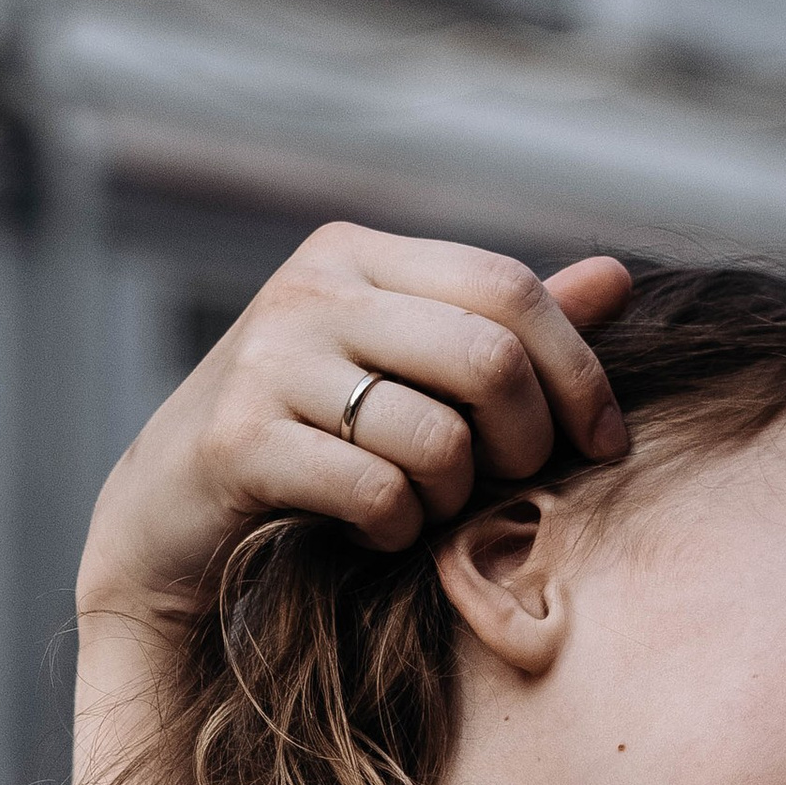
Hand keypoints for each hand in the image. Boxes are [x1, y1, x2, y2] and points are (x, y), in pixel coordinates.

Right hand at [77, 223, 629, 632]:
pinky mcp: (238, 442)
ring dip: (453, 496)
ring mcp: (267, 362)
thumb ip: (503, 326)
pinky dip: (395, 529)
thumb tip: (619, 278)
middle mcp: (310, 291)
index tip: (604, 442)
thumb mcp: (402, 366)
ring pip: (437, 438)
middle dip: (526, 441)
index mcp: (357, 255)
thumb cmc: (307, 436)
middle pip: (487, 359)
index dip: (577, 370)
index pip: (508, 288)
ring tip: (425, 506)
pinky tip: (373, 530)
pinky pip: (377, 494)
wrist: (166, 512)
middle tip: (513, 482)